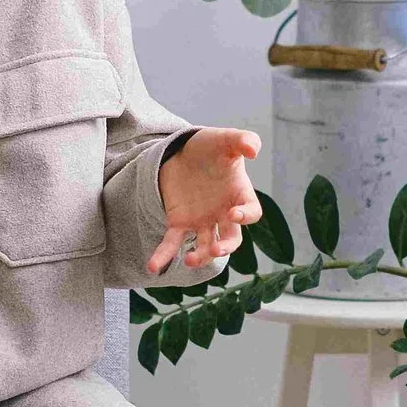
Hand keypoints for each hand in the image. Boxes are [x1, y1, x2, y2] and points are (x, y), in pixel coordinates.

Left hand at [150, 128, 263, 274]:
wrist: (182, 151)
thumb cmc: (210, 147)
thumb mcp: (225, 138)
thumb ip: (242, 140)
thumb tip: (253, 149)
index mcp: (239, 195)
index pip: (251, 212)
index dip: (246, 216)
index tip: (234, 214)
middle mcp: (224, 214)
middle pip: (231, 239)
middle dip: (225, 247)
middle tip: (215, 250)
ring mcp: (202, 221)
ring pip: (205, 246)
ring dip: (200, 256)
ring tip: (190, 259)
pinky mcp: (180, 223)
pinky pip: (173, 243)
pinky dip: (163, 256)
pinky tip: (153, 267)